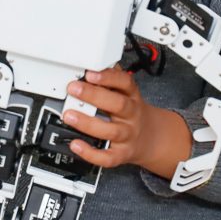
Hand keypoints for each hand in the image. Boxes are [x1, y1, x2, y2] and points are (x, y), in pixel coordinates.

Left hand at [62, 66, 191, 180]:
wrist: (151, 138)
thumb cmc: (132, 112)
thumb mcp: (127, 93)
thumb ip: (111, 79)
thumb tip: (93, 62)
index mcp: (132, 97)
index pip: (125, 83)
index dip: (108, 77)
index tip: (90, 73)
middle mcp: (131, 115)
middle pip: (118, 105)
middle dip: (94, 96)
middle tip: (73, 89)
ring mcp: (127, 135)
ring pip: (111, 130)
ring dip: (88, 123)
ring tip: (69, 115)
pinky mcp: (121, 154)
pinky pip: (108, 157)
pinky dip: (91, 153)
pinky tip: (76, 144)